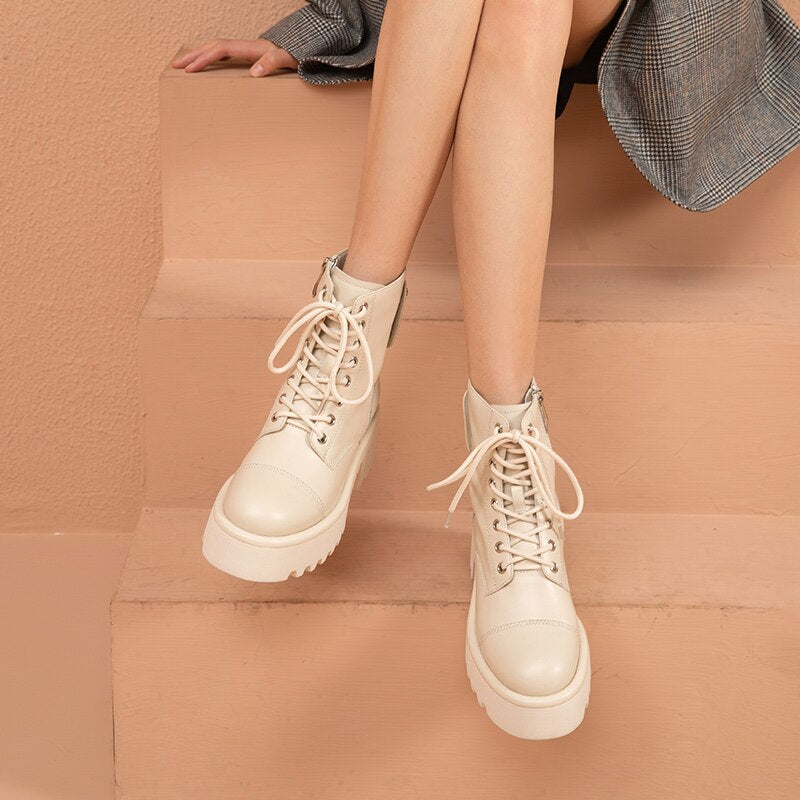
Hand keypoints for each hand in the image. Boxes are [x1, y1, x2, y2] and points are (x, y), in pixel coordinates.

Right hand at [171, 38, 298, 76]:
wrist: (304, 52)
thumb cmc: (297, 57)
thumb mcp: (288, 60)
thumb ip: (273, 62)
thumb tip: (255, 72)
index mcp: (250, 48)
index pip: (220, 50)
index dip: (204, 58)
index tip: (191, 70)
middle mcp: (245, 47)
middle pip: (212, 46)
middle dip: (193, 55)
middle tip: (175, 66)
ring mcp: (245, 51)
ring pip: (215, 50)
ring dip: (198, 56)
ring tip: (182, 66)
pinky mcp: (248, 57)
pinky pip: (223, 56)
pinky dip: (210, 59)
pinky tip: (205, 68)